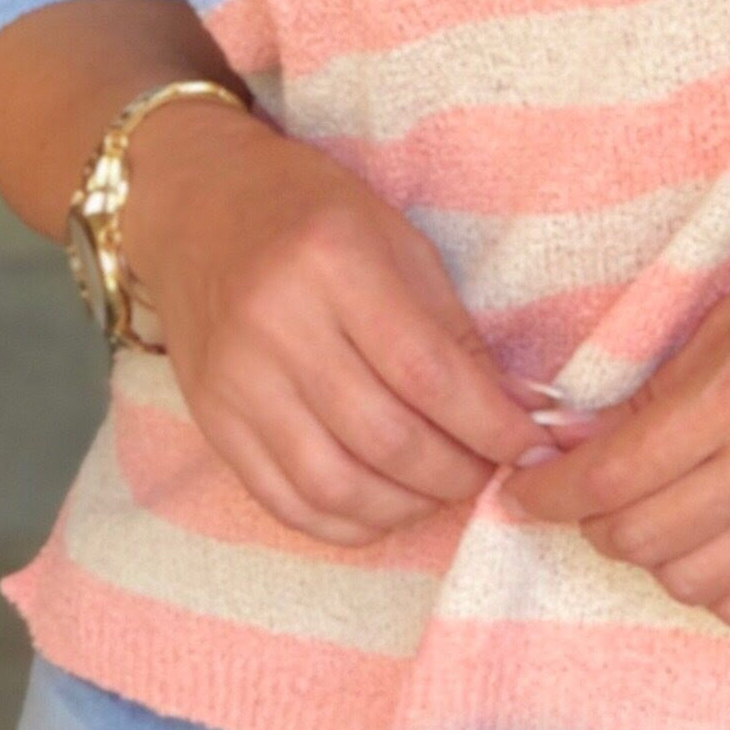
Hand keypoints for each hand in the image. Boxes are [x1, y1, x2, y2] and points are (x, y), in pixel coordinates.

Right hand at [124, 99, 538, 546]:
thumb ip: (451, 329)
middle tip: (491, 472)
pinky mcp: (212, 420)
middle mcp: (276, 325)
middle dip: (457, 473)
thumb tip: (513, 412)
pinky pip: (285, 500)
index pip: (427, 373)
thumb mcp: (395, 239)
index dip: (491, 425)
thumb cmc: (310, 212)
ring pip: (335, 485)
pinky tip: (384, 507)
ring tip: (441, 490)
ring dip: (406, 507)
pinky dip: (345, 524)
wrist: (195, 206)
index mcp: (332, 261)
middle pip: (385, 437)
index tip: (533, 448)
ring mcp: (236, 380)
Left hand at [504, 236, 729, 627]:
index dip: (549, 494)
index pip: (612, 475)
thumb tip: (587, 441)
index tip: (522, 492)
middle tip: (586, 491)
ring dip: (648, 554)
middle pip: (638, 537)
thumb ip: (665, 384)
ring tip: (649, 512)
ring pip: (686, 580)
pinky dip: (709, 583)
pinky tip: (706, 542)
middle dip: (591, 521)